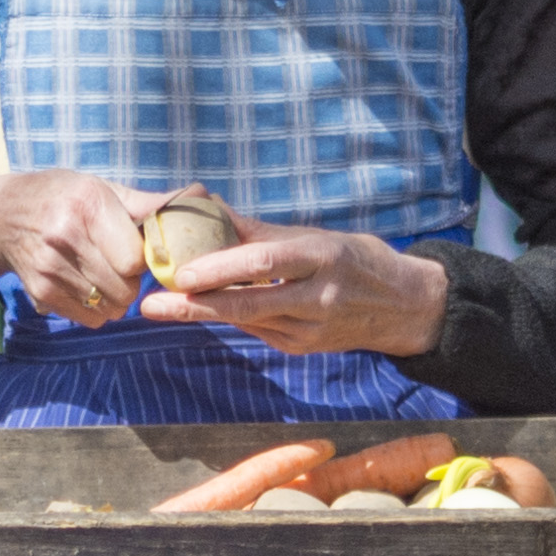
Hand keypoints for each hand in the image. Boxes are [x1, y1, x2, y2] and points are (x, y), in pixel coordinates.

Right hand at [0, 165, 152, 328]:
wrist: (4, 215)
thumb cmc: (66, 198)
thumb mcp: (104, 190)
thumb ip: (151, 204)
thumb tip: (202, 198)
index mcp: (88, 205)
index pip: (134, 259)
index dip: (146, 260)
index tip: (143, 253)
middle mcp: (65, 236)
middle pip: (125, 288)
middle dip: (133, 283)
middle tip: (124, 267)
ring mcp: (49, 267)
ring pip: (110, 307)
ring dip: (117, 298)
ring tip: (105, 275)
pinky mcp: (40, 292)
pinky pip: (89, 318)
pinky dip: (97, 309)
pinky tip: (87, 286)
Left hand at [140, 208, 452, 359]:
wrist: (403, 307)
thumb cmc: (353, 259)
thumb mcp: (315, 236)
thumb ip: (260, 230)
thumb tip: (206, 207)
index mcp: (322, 258)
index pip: (265, 263)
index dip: (222, 268)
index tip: (183, 272)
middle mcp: (317, 298)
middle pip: (247, 304)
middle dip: (195, 306)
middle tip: (152, 304)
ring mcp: (310, 329)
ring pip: (246, 320)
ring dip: (203, 312)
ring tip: (160, 304)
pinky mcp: (302, 348)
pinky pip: (256, 329)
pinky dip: (228, 317)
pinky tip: (201, 308)